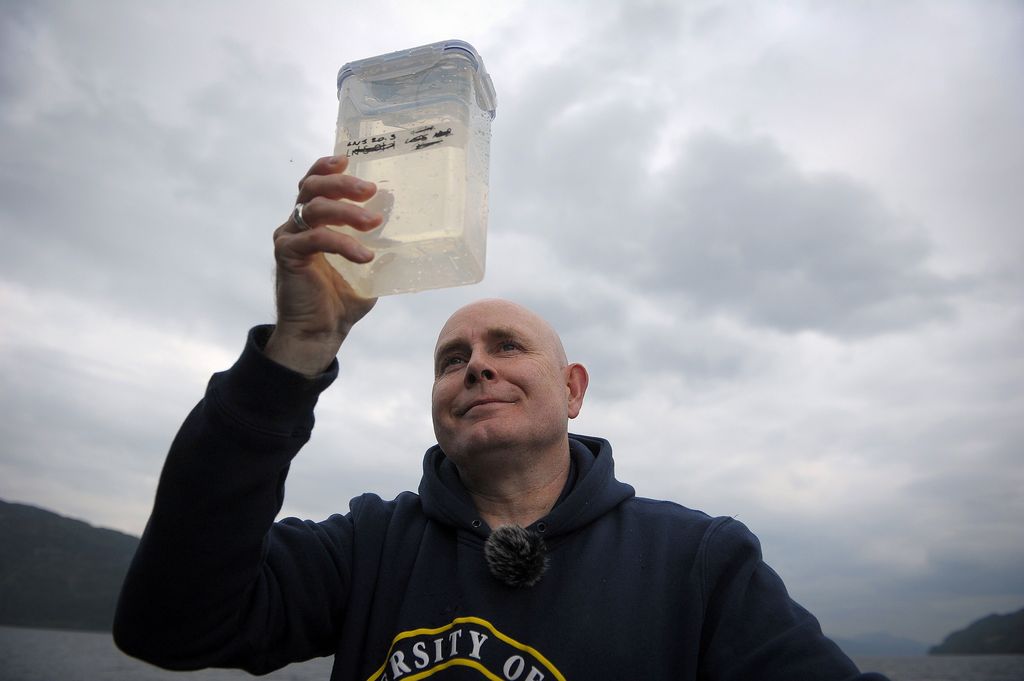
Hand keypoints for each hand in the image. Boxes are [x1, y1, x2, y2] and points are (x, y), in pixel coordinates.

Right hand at [265, 156, 383, 375]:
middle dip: (342, 183)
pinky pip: (316, 238)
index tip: (350, 160)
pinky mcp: (287, 255)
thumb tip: (410, 227)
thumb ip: (382, 245)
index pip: (314, 182)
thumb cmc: (343, 299)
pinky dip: (342, 243)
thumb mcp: (370, 267)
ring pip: (313, 207)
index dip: (327, 166)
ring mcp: (289, 237)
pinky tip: (365, 255)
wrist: (321, 332)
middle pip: (312, 187)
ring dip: (346, 211)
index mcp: (313, 221)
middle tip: (369, 189)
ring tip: (373, 222)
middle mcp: (297, 224)